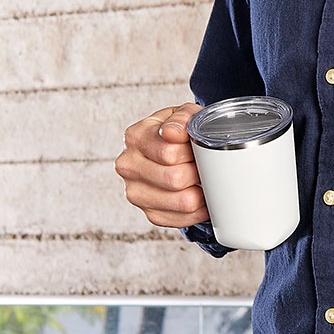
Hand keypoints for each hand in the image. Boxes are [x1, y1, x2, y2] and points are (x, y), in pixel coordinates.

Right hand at [115, 103, 208, 228]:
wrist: (171, 148)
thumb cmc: (178, 131)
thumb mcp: (183, 114)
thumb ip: (181, 118)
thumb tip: (174, 133)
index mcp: (135, 137)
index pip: (168, 152)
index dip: (192, 151)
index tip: (198, 147)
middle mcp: (129, 166)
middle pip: (176, 179)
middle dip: (198, 171)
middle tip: (204, 164)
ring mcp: (135, 192)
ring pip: (182, 202)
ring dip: (201, 192)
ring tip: (202, 179)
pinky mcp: (149, 213)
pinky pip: (182, 219)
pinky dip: (199, 210)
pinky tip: (200, 195)